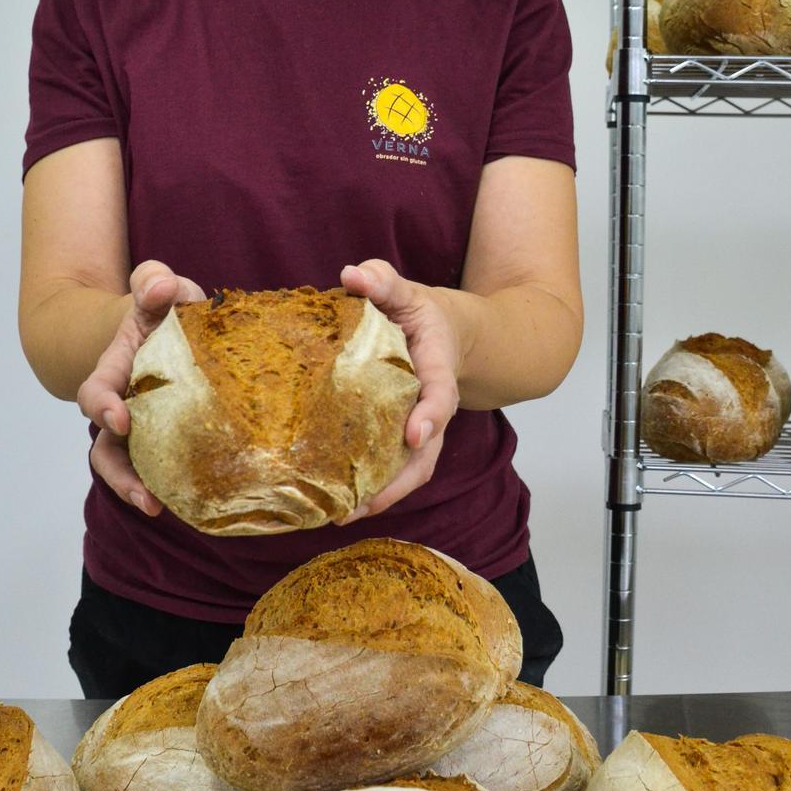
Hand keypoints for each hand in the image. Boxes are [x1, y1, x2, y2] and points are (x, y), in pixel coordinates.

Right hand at [78, 260, 205, 513]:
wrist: (169, 326)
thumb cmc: (164, 307)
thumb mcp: (160, 286)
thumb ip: (154, 281)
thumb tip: (160, 289)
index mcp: (117, 368)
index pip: (96, 392)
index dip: (103, 407)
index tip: (122, 419)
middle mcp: (124, 405)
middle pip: (106, 448)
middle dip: (118, 474)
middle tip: (144, 495)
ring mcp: (143, 429)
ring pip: (129, 467)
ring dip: (139, 490)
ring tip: (161, 510)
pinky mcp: (168, 442)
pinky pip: (163, 468)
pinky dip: (173, 485)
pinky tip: (198, 500)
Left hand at [339, 258, 461, 520]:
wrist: (453, 336)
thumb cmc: (424, 315)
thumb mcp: (408, 291)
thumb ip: (383, 280)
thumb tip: (352, 275)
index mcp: (436, 370)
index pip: (439, 396)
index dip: (429, 415)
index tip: (414, 433)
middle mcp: (432, 407)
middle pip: (425, 452)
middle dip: (397, 482)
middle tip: (359, 505)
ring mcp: (422, 428)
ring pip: (411, 469)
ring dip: (381, 496)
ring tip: (340, 515)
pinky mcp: (403, 439)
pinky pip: (394, 468)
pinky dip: (372, 489)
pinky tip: (337, 504)